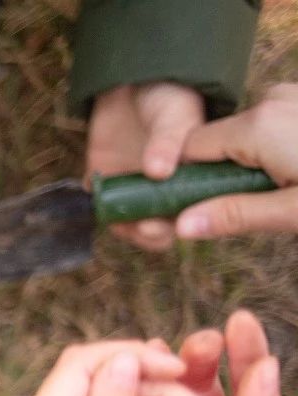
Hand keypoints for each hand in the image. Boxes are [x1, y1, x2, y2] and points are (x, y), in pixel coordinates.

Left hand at [86, 83, 204, 250]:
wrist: (136, 79)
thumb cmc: (168, 97)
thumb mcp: (175, 115)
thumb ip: (168, 142)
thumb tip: (158, 171)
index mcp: (190, 182)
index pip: (185, 217)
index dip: (174, 227)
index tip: (156, 224)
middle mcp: (161, 192)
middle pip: (154, 229)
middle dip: (144, 234)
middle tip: (138, 226)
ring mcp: (131, 188)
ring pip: (124, 221)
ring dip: (117, 223)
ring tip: (113, 214)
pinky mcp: (103, 179)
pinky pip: (96, 201)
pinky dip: (93, 203)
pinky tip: (94, 195)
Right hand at [175, 83, 297, 238]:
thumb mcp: (293, 213)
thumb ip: (235, 215)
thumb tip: (179, 228)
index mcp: (257, 126)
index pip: (192, 149)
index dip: (189, 181)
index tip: (199, 209)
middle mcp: (271, 100)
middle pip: (220, 142)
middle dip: (226, 174)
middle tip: (262, 205)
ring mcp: (291, 96)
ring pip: (247, 134)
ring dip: (253, 163)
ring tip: (286, 186)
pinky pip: (272, 124)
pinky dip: (275, 148)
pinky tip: (293, 168)